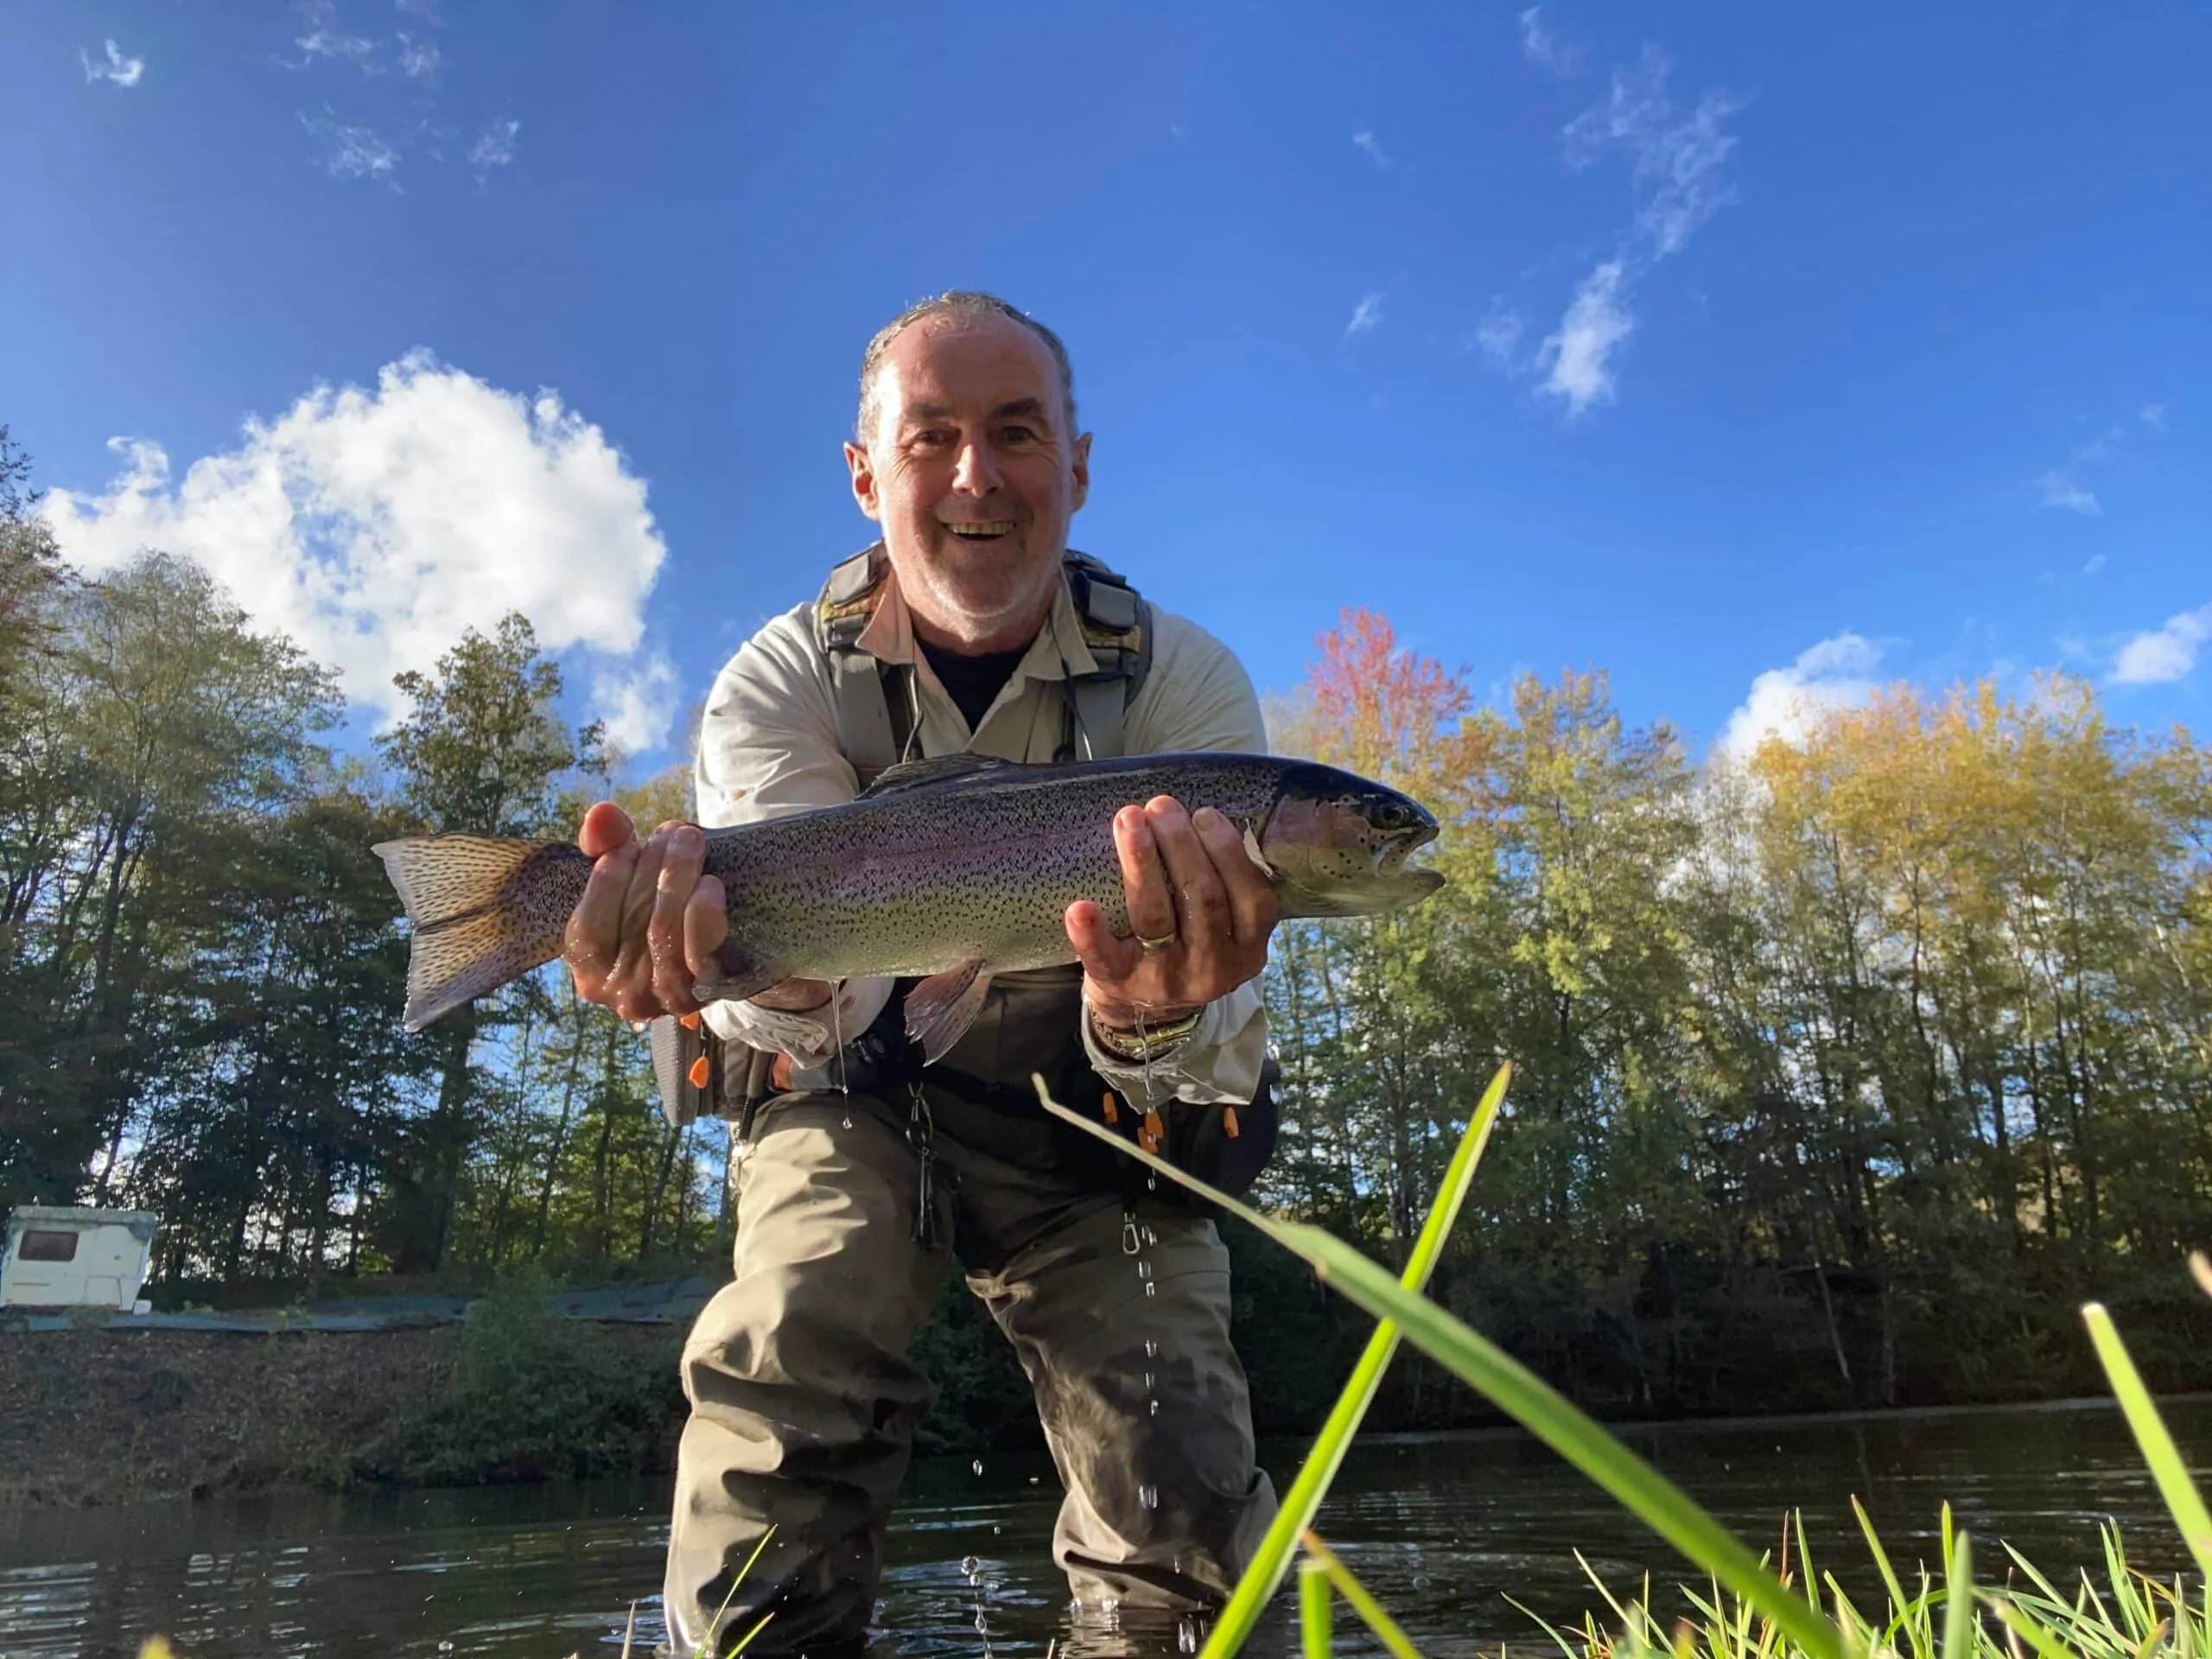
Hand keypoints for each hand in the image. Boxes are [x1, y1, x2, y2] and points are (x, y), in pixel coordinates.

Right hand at [562, 803, 730, 1021]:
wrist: (723, 953)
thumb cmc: (658, 909)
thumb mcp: (628, 877)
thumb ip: (606, 846)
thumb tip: (601, 815)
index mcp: (590, 967)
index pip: (589, 926)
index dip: (608, 880)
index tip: (630, 843)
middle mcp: (621, 993)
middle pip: (631, 923)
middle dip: (653, 868)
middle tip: (674, 833)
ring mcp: (664, 998)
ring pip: (663, 933)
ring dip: (677, 879)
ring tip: (691, 842)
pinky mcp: (705, 994)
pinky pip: (699, 956)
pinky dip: (703, 916)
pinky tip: (711, 885)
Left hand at [1064, 796, 1277, 1032]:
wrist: (1145, 1010)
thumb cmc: (1188, 944)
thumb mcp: (1226, 929)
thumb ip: (1226, 885)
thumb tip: (1199, 815)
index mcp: (1247, 948)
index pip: (1251, 897)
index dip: (1228, 851)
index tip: (1203, 813)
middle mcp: (1212, 967)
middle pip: (1202, 897)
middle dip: (1180, 844)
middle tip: (1161, 806)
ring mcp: (1166, 979)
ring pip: (1155, 917)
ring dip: (1142, 862)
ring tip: (1129, 820)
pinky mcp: (1121, 983)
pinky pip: (1105, 956)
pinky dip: (1091, 932)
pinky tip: (1079, 907)